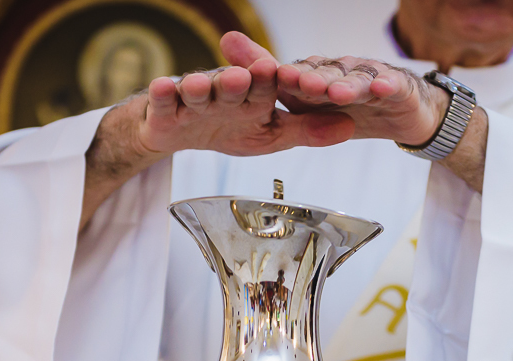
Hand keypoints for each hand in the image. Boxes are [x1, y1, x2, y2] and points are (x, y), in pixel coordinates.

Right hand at [136, 33, 353, 156]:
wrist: (182, 133)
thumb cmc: (230, 127)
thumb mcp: (272, 135)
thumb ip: (307, 131)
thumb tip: (350, 126)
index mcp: (254, 96)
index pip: (266, 86)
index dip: (272, 80)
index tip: (280, 72)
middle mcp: (225, 92)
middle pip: (233, 85)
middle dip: (238, 81)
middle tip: (247, 76)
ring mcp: (194, 99)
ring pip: (198, 91)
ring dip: (200, 87)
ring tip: (202, 85)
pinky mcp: (166, 109)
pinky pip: (163, 101)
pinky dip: (162, 95)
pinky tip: (162, 87)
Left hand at [275, 56, 449, 146]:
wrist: (404, 114)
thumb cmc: (357, 109)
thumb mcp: (317, 112)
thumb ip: (287, 97)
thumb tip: (248, 87)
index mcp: (321, 78)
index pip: (302, 74)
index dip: (290, 76)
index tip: (276, 77)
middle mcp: (344, 72)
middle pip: (328, 73)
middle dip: (314, 77)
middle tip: (301, 83)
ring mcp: (372, 77)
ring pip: (357, 78)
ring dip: (346, 84)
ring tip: (337, 93)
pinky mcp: (399, 87)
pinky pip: (393, 85)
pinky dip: (387, 85)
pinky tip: (381, 88)